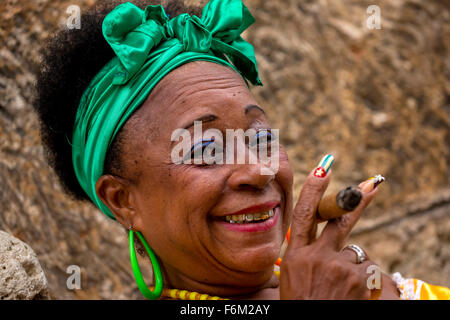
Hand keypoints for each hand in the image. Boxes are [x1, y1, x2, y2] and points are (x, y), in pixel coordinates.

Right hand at [279, 166, 398, 298]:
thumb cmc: (302, 303)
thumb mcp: (294, 277)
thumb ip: (307, 255)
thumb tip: (329, 238)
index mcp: (296, 256)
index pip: (303, 215)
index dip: (313, 190)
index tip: (323, 169)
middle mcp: (316, 256)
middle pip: (339, 219)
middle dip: (356, 200)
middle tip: (372, 184)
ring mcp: (338, 267)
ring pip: (356, 252)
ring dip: (353, 266)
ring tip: (342, 287)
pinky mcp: (358, 279)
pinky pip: (368, 269)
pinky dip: (364, 280)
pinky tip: (352, 293)